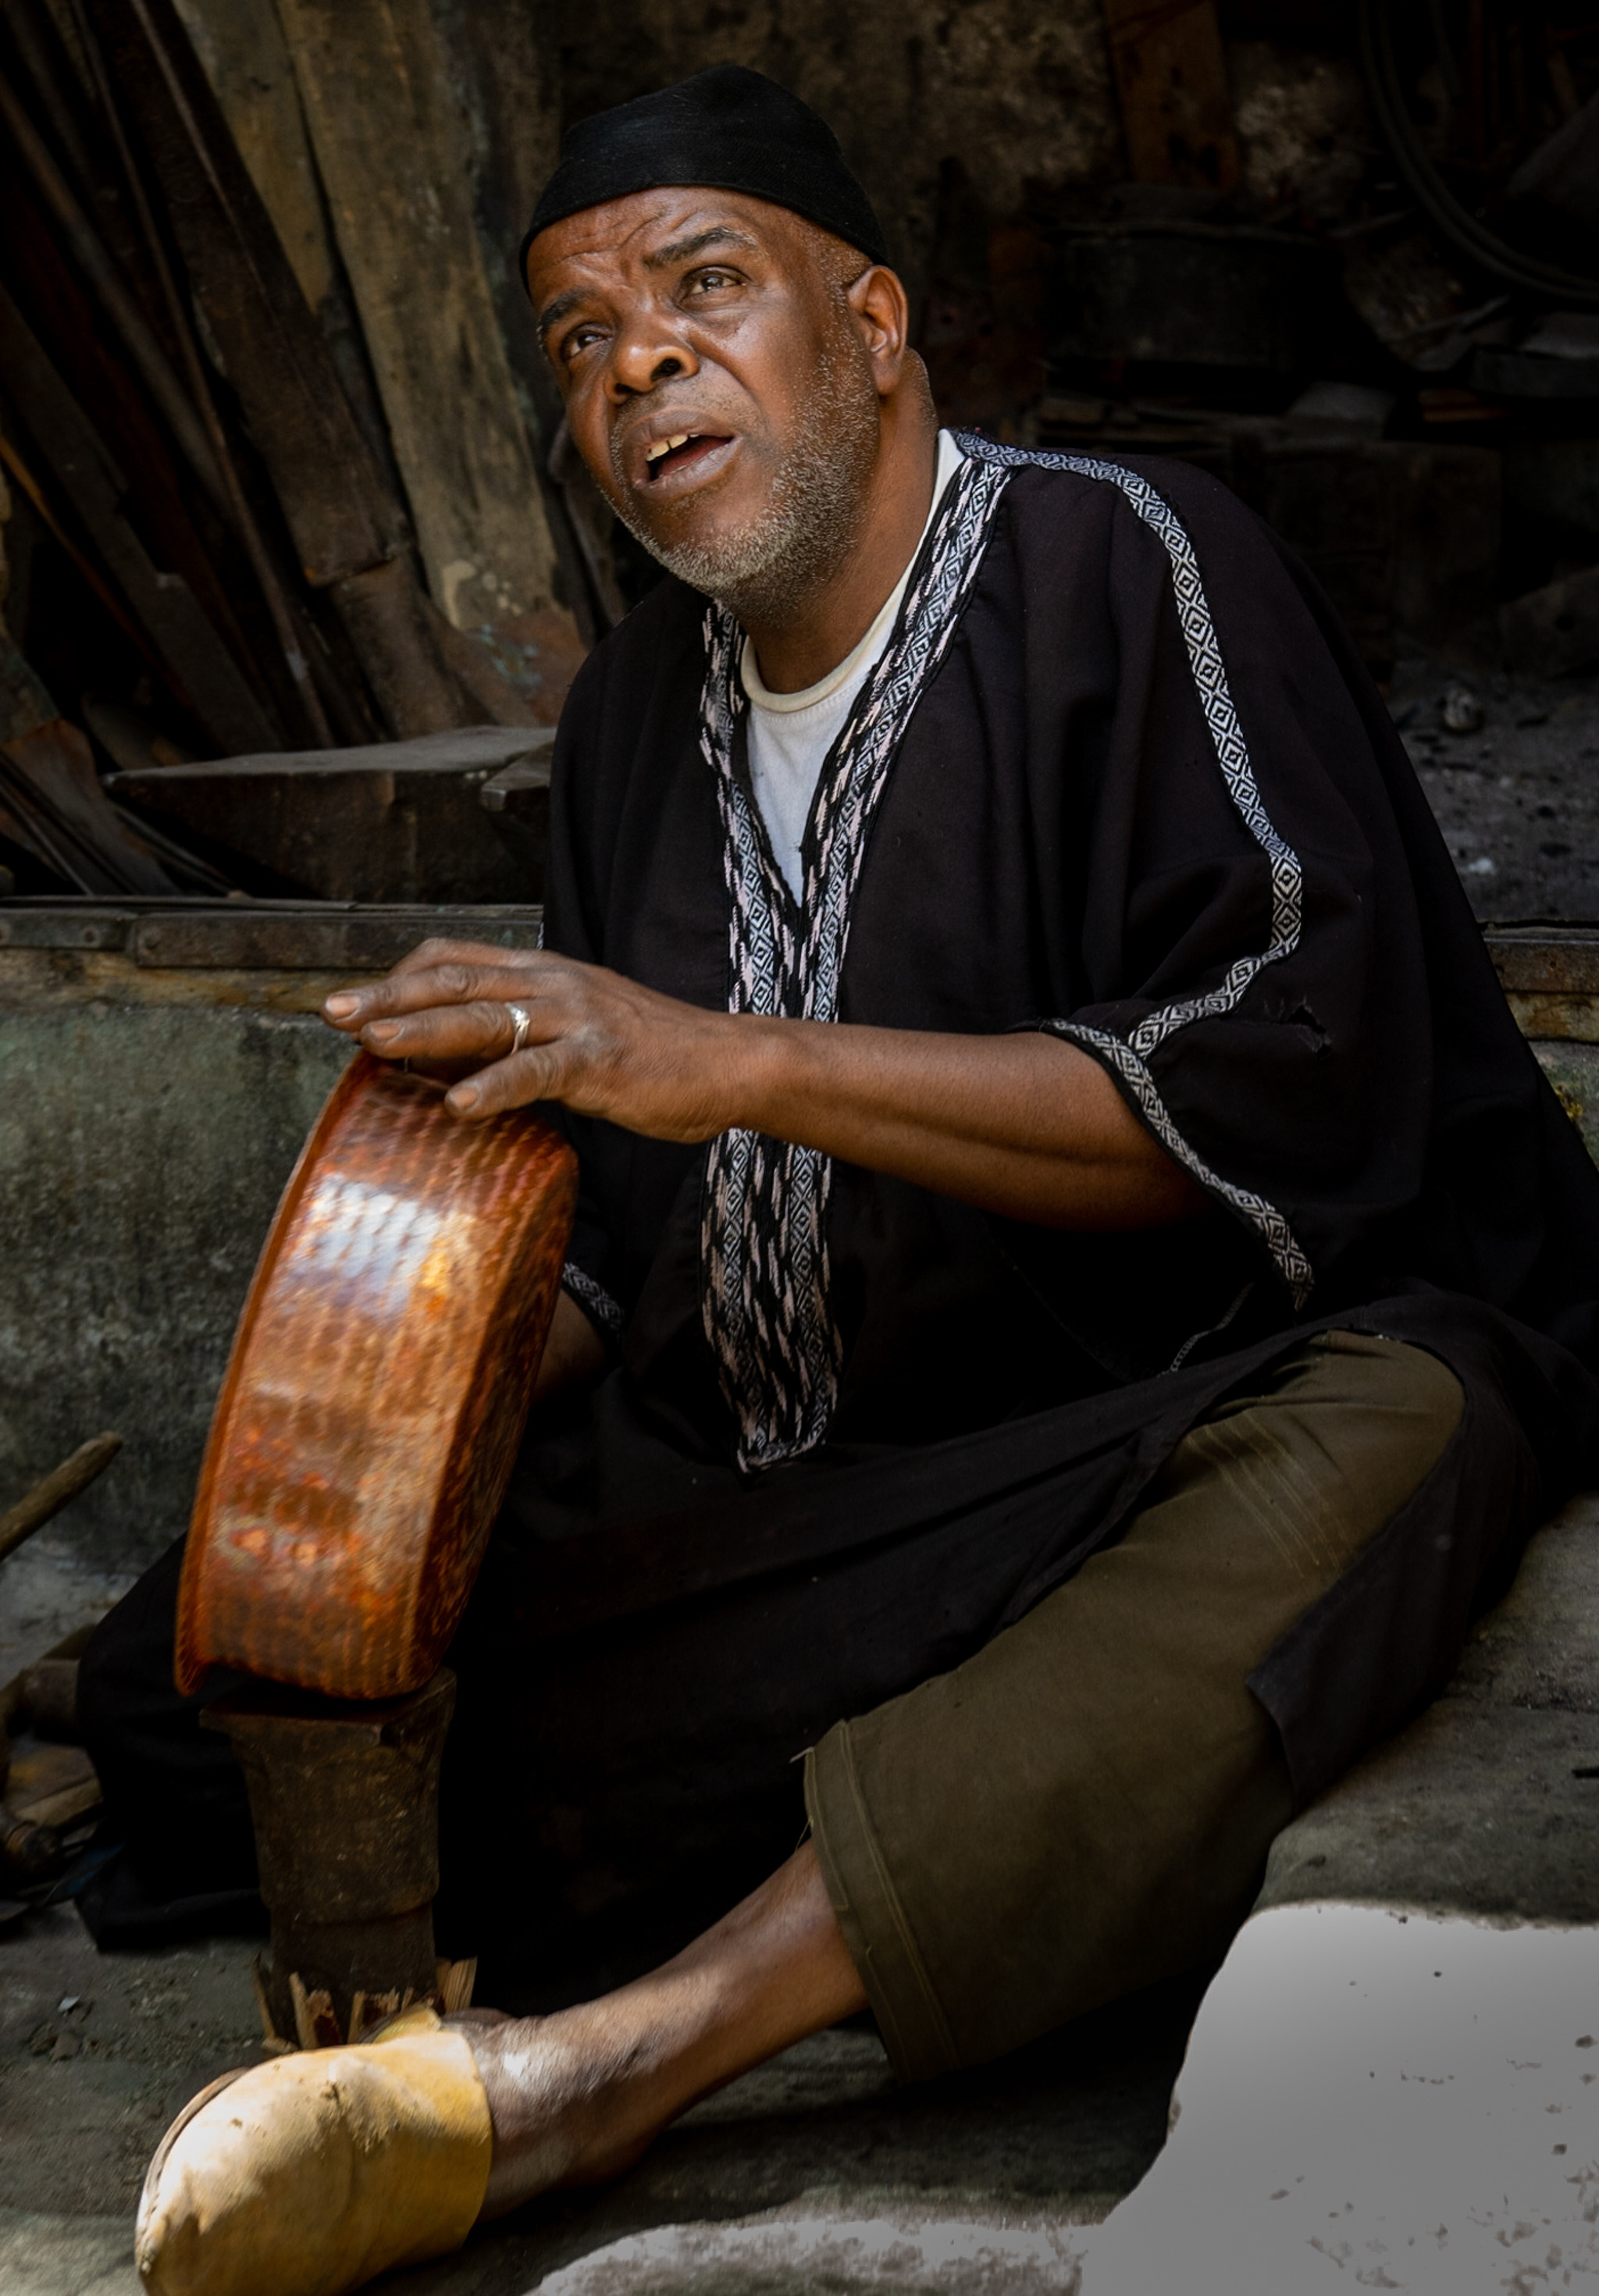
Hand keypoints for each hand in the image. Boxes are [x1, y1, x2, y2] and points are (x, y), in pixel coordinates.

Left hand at [323, 939, 753, 1134]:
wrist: (728, 1063)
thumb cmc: (651, 1055)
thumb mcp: (577, 1029)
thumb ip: (519, 1035)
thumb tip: (450, 1063)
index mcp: (542, 973)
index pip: (454, 958)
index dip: (398, 978)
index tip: (356, 1005)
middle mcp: (552, 983)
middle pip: (454, 979)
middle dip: (388, 997)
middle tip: (331, 1014)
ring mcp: (576, 1018)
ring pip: (485, 1016)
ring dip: (422, 1029)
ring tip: (372, 1044)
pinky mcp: (600, 1060)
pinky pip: (537, 1070)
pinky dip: (494, 1085)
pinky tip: (458, 1105)